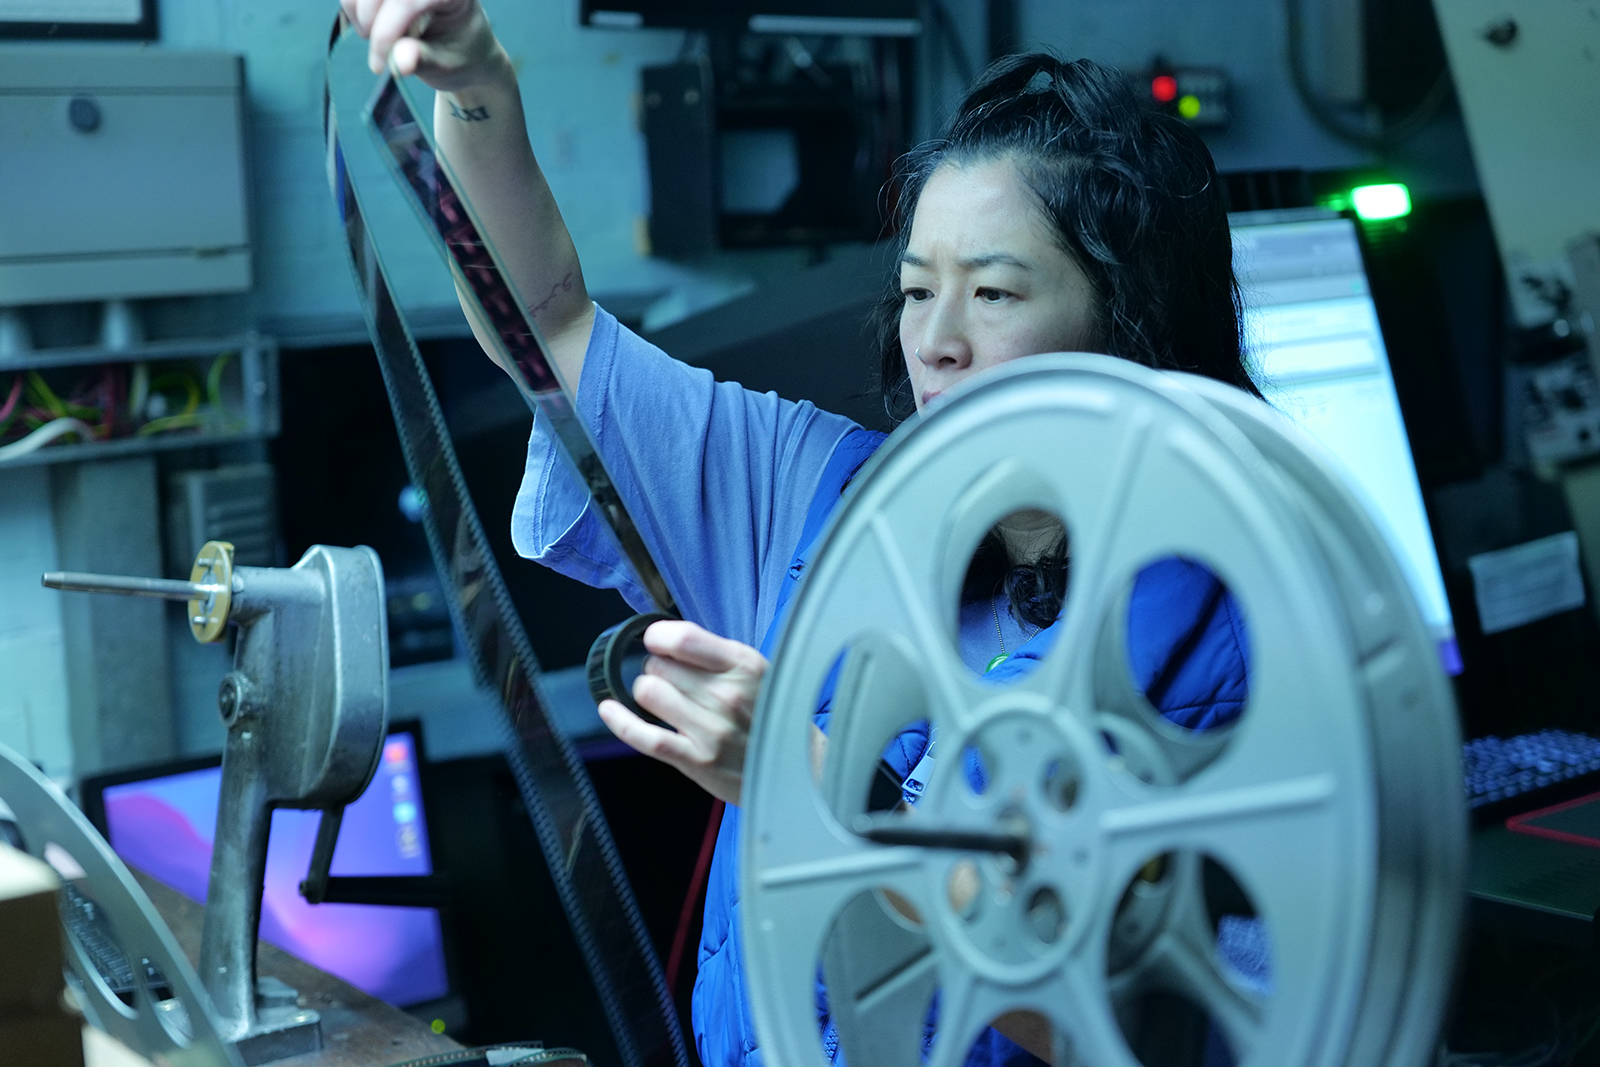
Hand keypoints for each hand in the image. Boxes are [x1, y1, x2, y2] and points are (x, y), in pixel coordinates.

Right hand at [339, 0, 507, 90]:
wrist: (461, 47)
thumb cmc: (457, 55)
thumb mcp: (447, 64)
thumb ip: (423, 60)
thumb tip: (400, 62)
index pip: (407, 0)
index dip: (386, 31)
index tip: (379, 65)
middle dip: (371, 22)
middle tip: (380, 56)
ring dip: (359, 15)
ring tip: (378, 41)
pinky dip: (354, 7)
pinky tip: (371, 27)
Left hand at [597, 620, 766, 804]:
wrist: (795, 766)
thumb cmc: (768, 714)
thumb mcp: (754, 671)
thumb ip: (714, 653)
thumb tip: (664, 638)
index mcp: (743, 665)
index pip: (683, 639)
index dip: (658, 637)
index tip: (656, 641)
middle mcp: (727, 695)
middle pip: (659, 666)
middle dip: (659, 670)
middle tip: (674, 683)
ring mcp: (711, 729)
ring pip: (648, 692)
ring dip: (648, 693)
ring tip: (664, 700)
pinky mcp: (696, 760)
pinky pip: (644, 735)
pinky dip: (620, 720)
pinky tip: (609, 709)